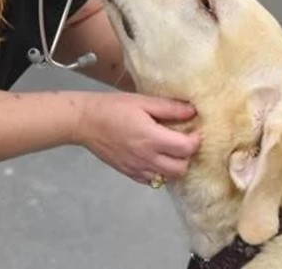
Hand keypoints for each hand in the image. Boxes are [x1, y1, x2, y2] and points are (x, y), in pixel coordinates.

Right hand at [74, 92, 200, 186]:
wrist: (85, 122)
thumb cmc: (114, 107)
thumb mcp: (143, 101)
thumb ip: (169, 108)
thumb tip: (193, 111)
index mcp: (152, 138)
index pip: (186, 148)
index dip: (195, 140)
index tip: (194, 130)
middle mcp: (147, 158)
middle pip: (181, 168)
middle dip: (187, 155)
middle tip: (183, 141)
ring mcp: (138, 169)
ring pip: (168, 178)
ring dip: (175, 166)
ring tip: (171, 150)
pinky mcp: (129, 173)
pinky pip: (152, 180)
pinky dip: (159, 172)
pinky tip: (156, 158)